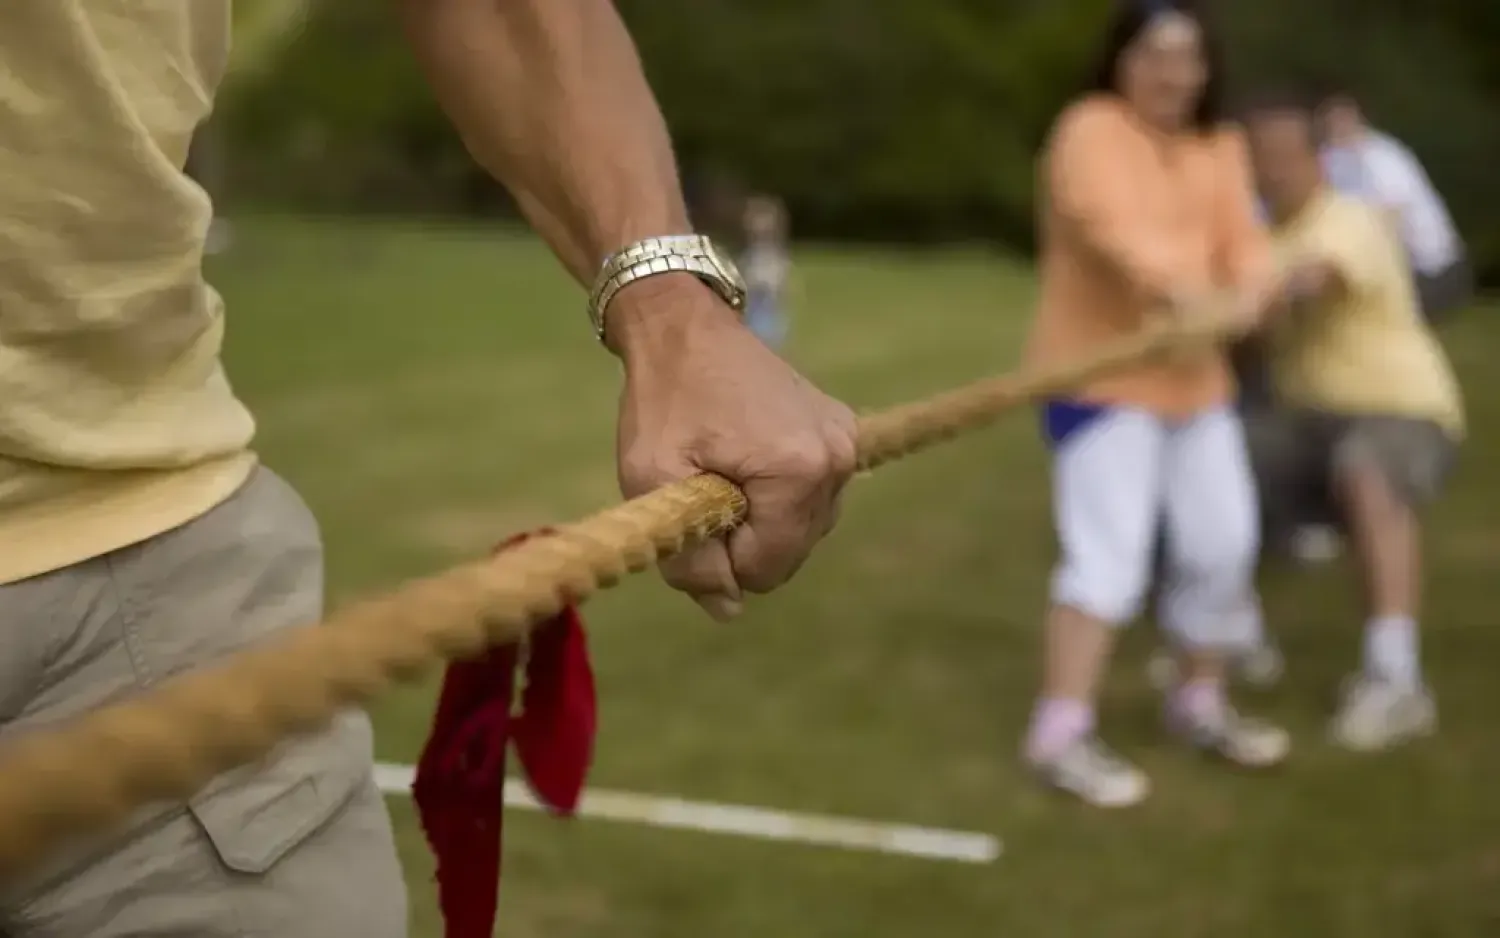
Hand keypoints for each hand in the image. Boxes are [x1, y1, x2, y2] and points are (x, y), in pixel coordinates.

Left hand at [609, 274, 858, 619]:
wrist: (684, 326)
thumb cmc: (662, 399)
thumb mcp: (654, 482)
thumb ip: (689, 557)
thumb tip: (727, 612)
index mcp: (800, 471)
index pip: (765, 569)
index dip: (718, 557)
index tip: (690, 507)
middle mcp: (839, 459)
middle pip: (789, 554)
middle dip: (740, 539)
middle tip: (701, 485)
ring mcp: (847, 444)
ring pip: (801, 530)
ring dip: (757, 520)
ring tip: (721, 468)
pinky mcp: (843, 434)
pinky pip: (810, 499)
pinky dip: (774, 496)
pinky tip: (743, 460)